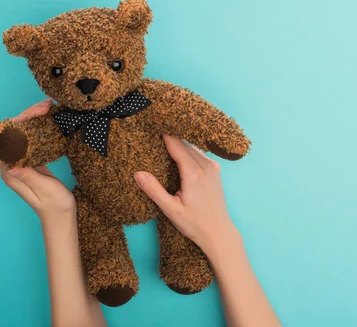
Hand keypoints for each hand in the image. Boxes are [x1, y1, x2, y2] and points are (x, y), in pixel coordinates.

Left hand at [0, 100, 75, 222]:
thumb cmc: (55, 205)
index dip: (19, 122)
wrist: (61, 217)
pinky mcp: (32, 163)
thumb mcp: (44, 189)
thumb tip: (10, 162)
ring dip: (33, 119)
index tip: (38, 113)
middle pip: (13, 134)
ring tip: (48, 108)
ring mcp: (22, 163)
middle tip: (47, 106)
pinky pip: (31, 141)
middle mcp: (13, 166)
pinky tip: (48, 121)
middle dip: (27, 116)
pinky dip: (39, 128)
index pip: (7, 140)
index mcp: (11, 172)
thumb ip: (28, 175)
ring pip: (22, 135)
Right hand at [134, 135, 240, 256]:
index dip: (163, 135)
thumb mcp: (171, 210)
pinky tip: (178, 152)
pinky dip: (188, 150)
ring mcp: (213, 167)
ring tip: (163, 138)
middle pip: (184, 144)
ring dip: (179, 142)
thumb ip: (154, 190)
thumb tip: (138, 173)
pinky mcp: (216, 170)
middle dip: (170, 137)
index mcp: (194, 173)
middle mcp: (205, 166)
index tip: (151, 125)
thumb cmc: (195, 223)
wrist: (219, 232)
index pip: (176, 145)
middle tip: (153, 130)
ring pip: (193, 147)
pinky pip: (199, 153)